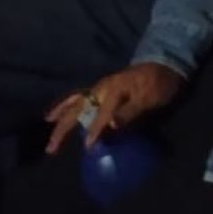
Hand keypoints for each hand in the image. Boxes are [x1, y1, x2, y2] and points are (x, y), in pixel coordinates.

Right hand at [45, 61, 184, 152]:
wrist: (165, 65)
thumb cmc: (160, 83)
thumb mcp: (151, 98)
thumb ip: (130, 112)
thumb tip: (111, 126)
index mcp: (114, 90)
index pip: (102, 114)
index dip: (95, 130)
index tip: (88, 147)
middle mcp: (101, 88)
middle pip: (78, 108)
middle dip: (64, 128)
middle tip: (52, 148)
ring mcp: (99, 88)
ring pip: (74, 102)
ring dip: (60, 116)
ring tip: (47, 127)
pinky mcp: (100, 90)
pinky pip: (77, 98)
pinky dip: (65, 106)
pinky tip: (55, 116)